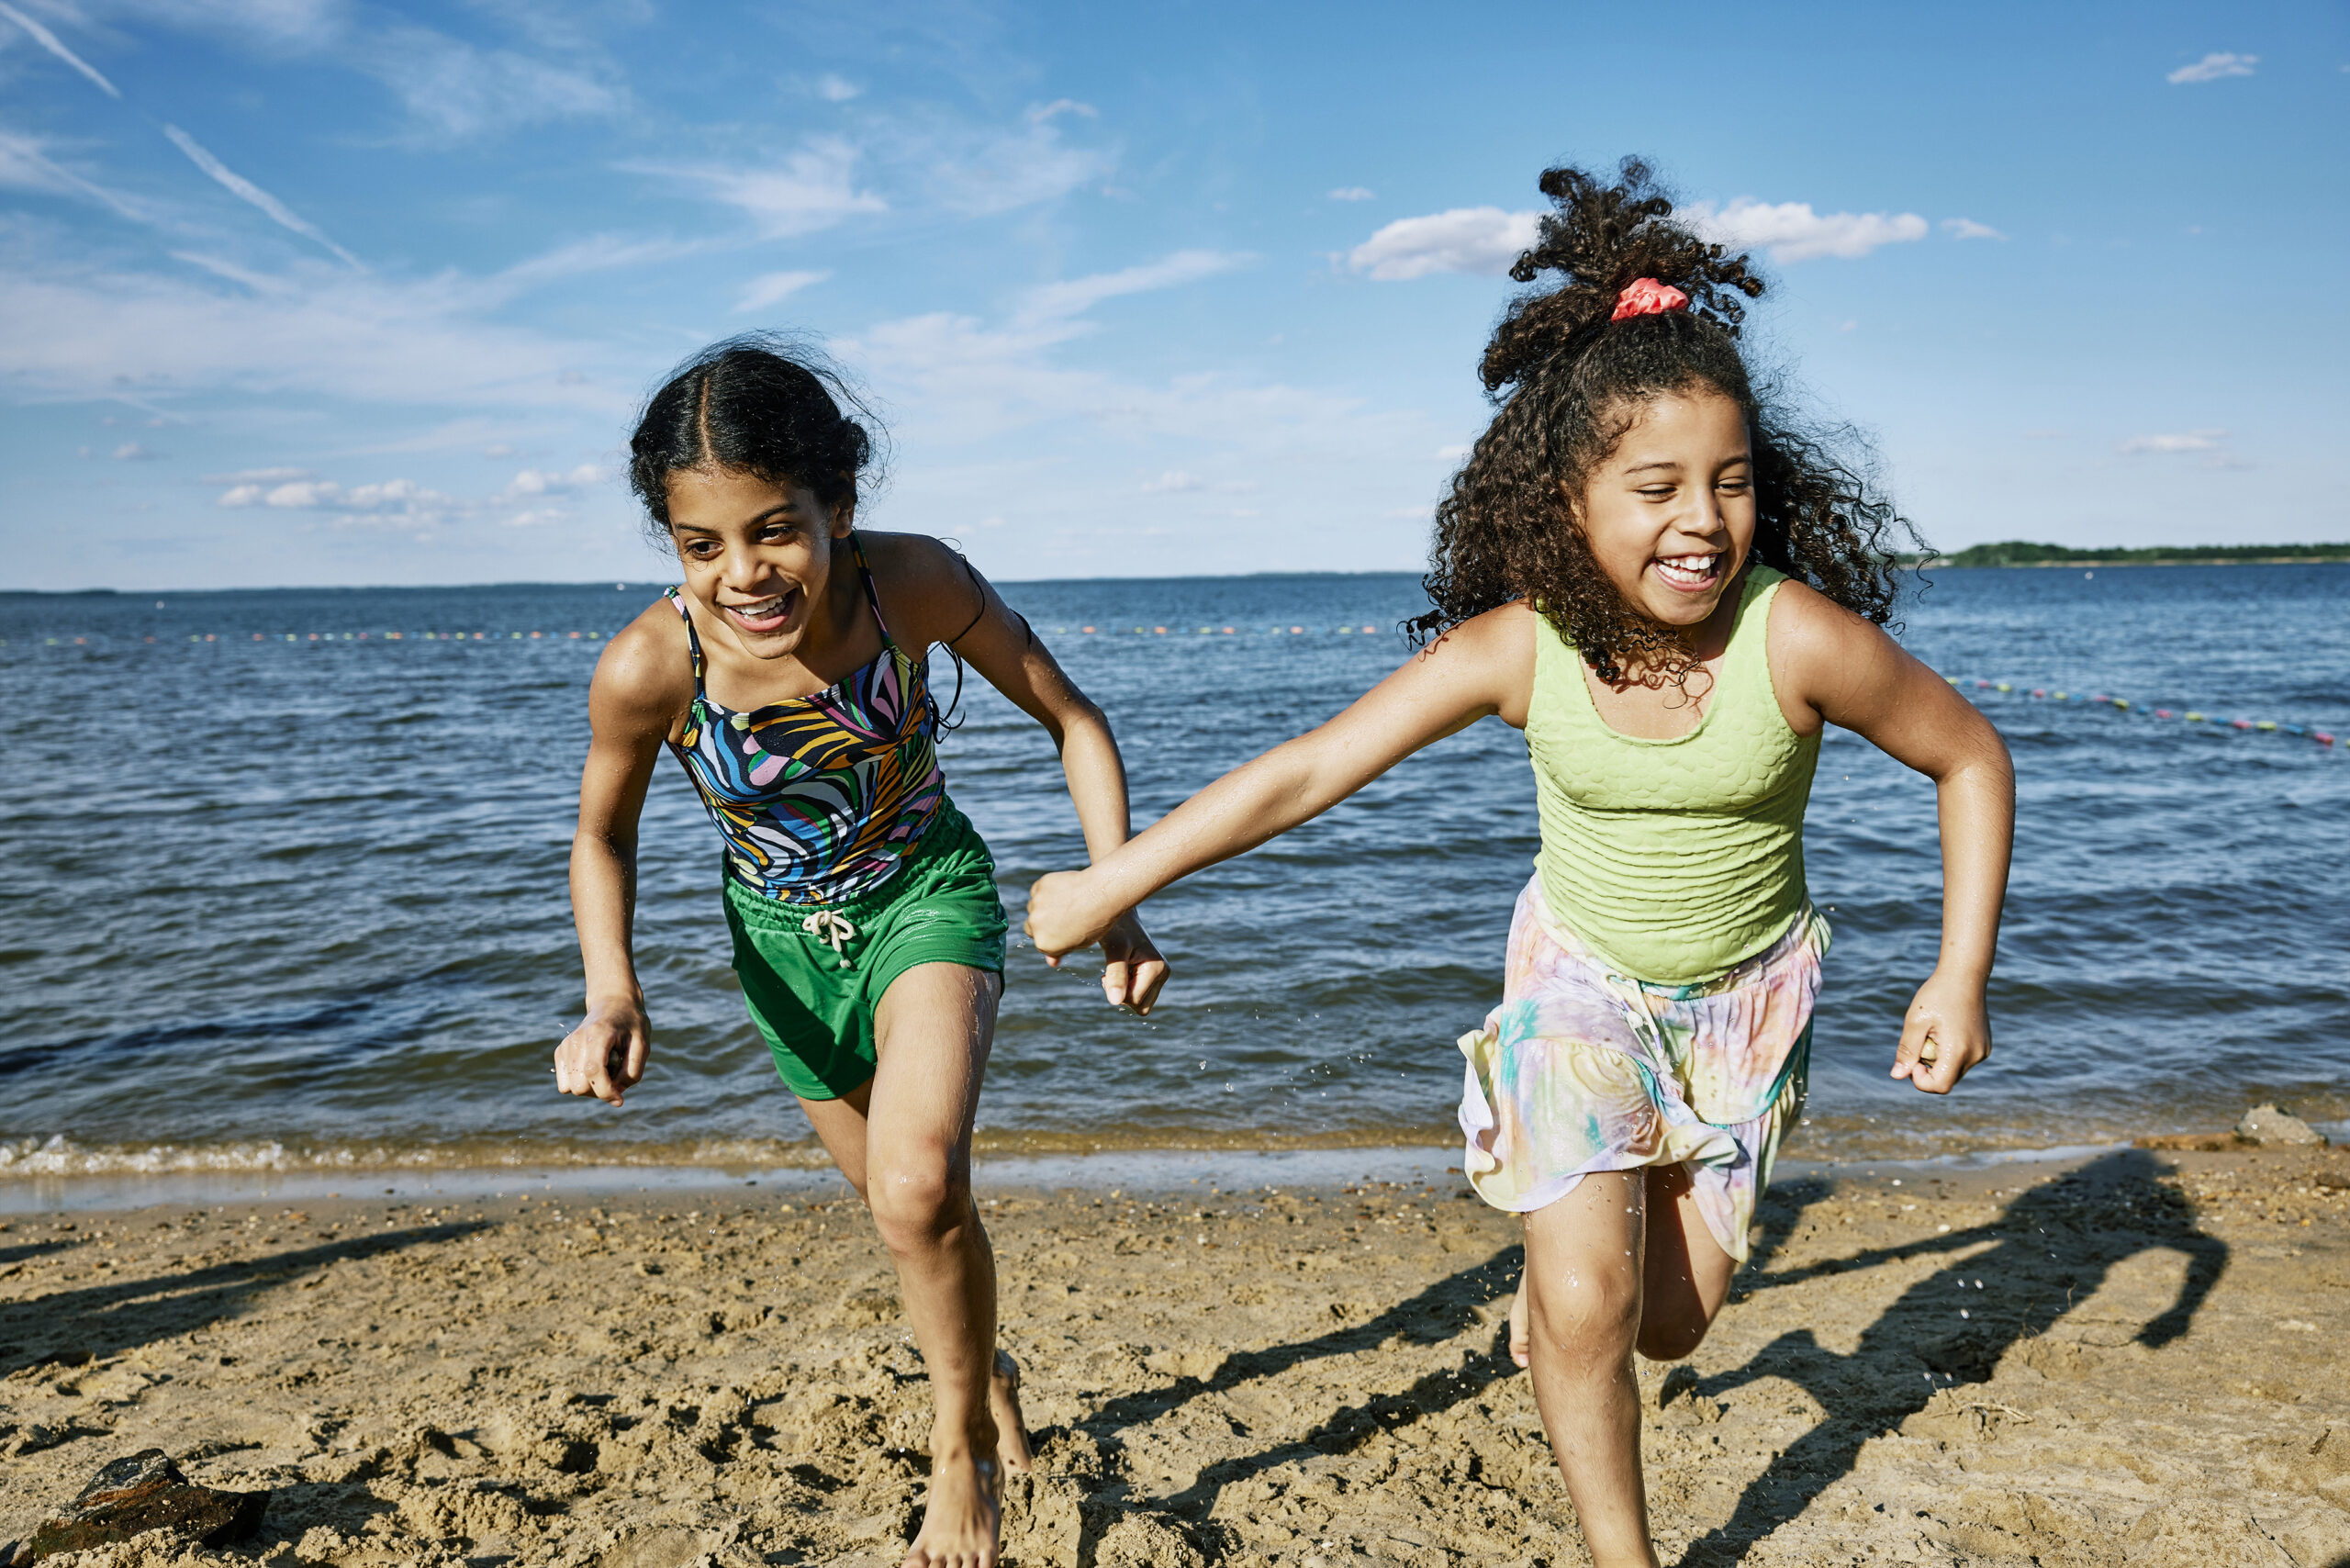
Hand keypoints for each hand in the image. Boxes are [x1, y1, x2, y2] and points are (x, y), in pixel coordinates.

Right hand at [555, 998, 650, 1106]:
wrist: (613, 1003)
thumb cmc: (631, 1024)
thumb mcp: (643, 1044)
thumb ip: (632, 1071)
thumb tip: (615, 1096)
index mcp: (598, 1034)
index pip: (593, 1071)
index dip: (606, 1091)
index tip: (620, 1099)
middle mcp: (576, 1040)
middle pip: (580, 1085)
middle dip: (599, 1091)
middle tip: (616, 1075)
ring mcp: (566, 1046)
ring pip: (571, 1088)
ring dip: (590, 1087)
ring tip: (605, 1068)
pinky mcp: (560, 1052)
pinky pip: (565, 1084)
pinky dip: (580, 1083)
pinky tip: (594, 1068)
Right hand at [1024, 868, 1118, 958]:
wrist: (1104, 895)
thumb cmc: (1096, 922)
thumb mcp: (1080, 943)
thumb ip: (1061, 951)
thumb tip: (1051, 962)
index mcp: (1044, 945)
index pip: (1041, 943)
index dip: (1054, 936)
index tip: (1069, 928)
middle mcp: (1035, 926)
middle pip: (1032, 927)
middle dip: (1043, 923)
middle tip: (1065, 915)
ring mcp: (1036, 905)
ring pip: (1034, 907)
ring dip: (1044, 906)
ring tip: (1068, 902)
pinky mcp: (1040, 886)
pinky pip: (1038, 891)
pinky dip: (1047, 890)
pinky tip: (1065, 890)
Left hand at [1098, 910, 1170, 1014]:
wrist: (1120, 917)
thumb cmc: (1116, 930)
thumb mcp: (1114, 951)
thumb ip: (1116, 976)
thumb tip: (1115, 1002)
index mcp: (1158, 968)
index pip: (1135, 1001)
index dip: (1117, 992)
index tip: (1106, 973)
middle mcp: (1164, 973)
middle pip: (1141, 1007)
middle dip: (1123, 994)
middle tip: (1111, 973)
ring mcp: (1161, 975)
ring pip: (1141, 1004)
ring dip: (1125, 992)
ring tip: (1118, 970)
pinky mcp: (1155, 976)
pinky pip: (1140, 996)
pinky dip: (1127, 989)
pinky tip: (1122, 971)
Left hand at [1892, 968, 1989, 1094]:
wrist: (1965, 975)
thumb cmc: (1937, 994)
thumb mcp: (1915, 1020)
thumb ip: (1907, 1050)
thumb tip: (1897, 1075)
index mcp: (1959, 1051)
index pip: (1939, 1086)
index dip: (1920, 1080)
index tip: (1912, 1058)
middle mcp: (1976, 1055)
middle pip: (1946, 1080)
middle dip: (1928, 1069)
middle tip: (1921, 1041)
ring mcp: (1983, 1051)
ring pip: (1955, 1070)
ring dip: (1939, 1060)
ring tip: (1934, 1033)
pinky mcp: (1985, 1045)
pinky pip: (1964, 1060)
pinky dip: (1950, 1053)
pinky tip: (1946, 1030)